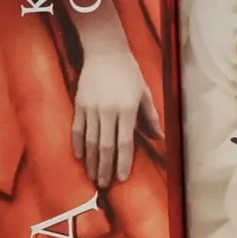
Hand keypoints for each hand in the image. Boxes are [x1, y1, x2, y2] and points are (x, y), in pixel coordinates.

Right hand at [72, 46, 161, 187]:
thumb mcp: (144, 93)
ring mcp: (91, 108)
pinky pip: (77, 129)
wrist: (105, 52)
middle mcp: (108, 110)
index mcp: (127, 109)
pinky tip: (80, 157)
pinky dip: (78, 145)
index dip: (123, 163)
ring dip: (91, 161)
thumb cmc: (129, 73)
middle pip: (105, 146)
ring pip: (89, 141)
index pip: (124, 143)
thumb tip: (159, 138)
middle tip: (104, 185)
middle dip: (105, 168)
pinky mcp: (79, 104)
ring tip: (93, 176)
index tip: (121, 179)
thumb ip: (150, 117)